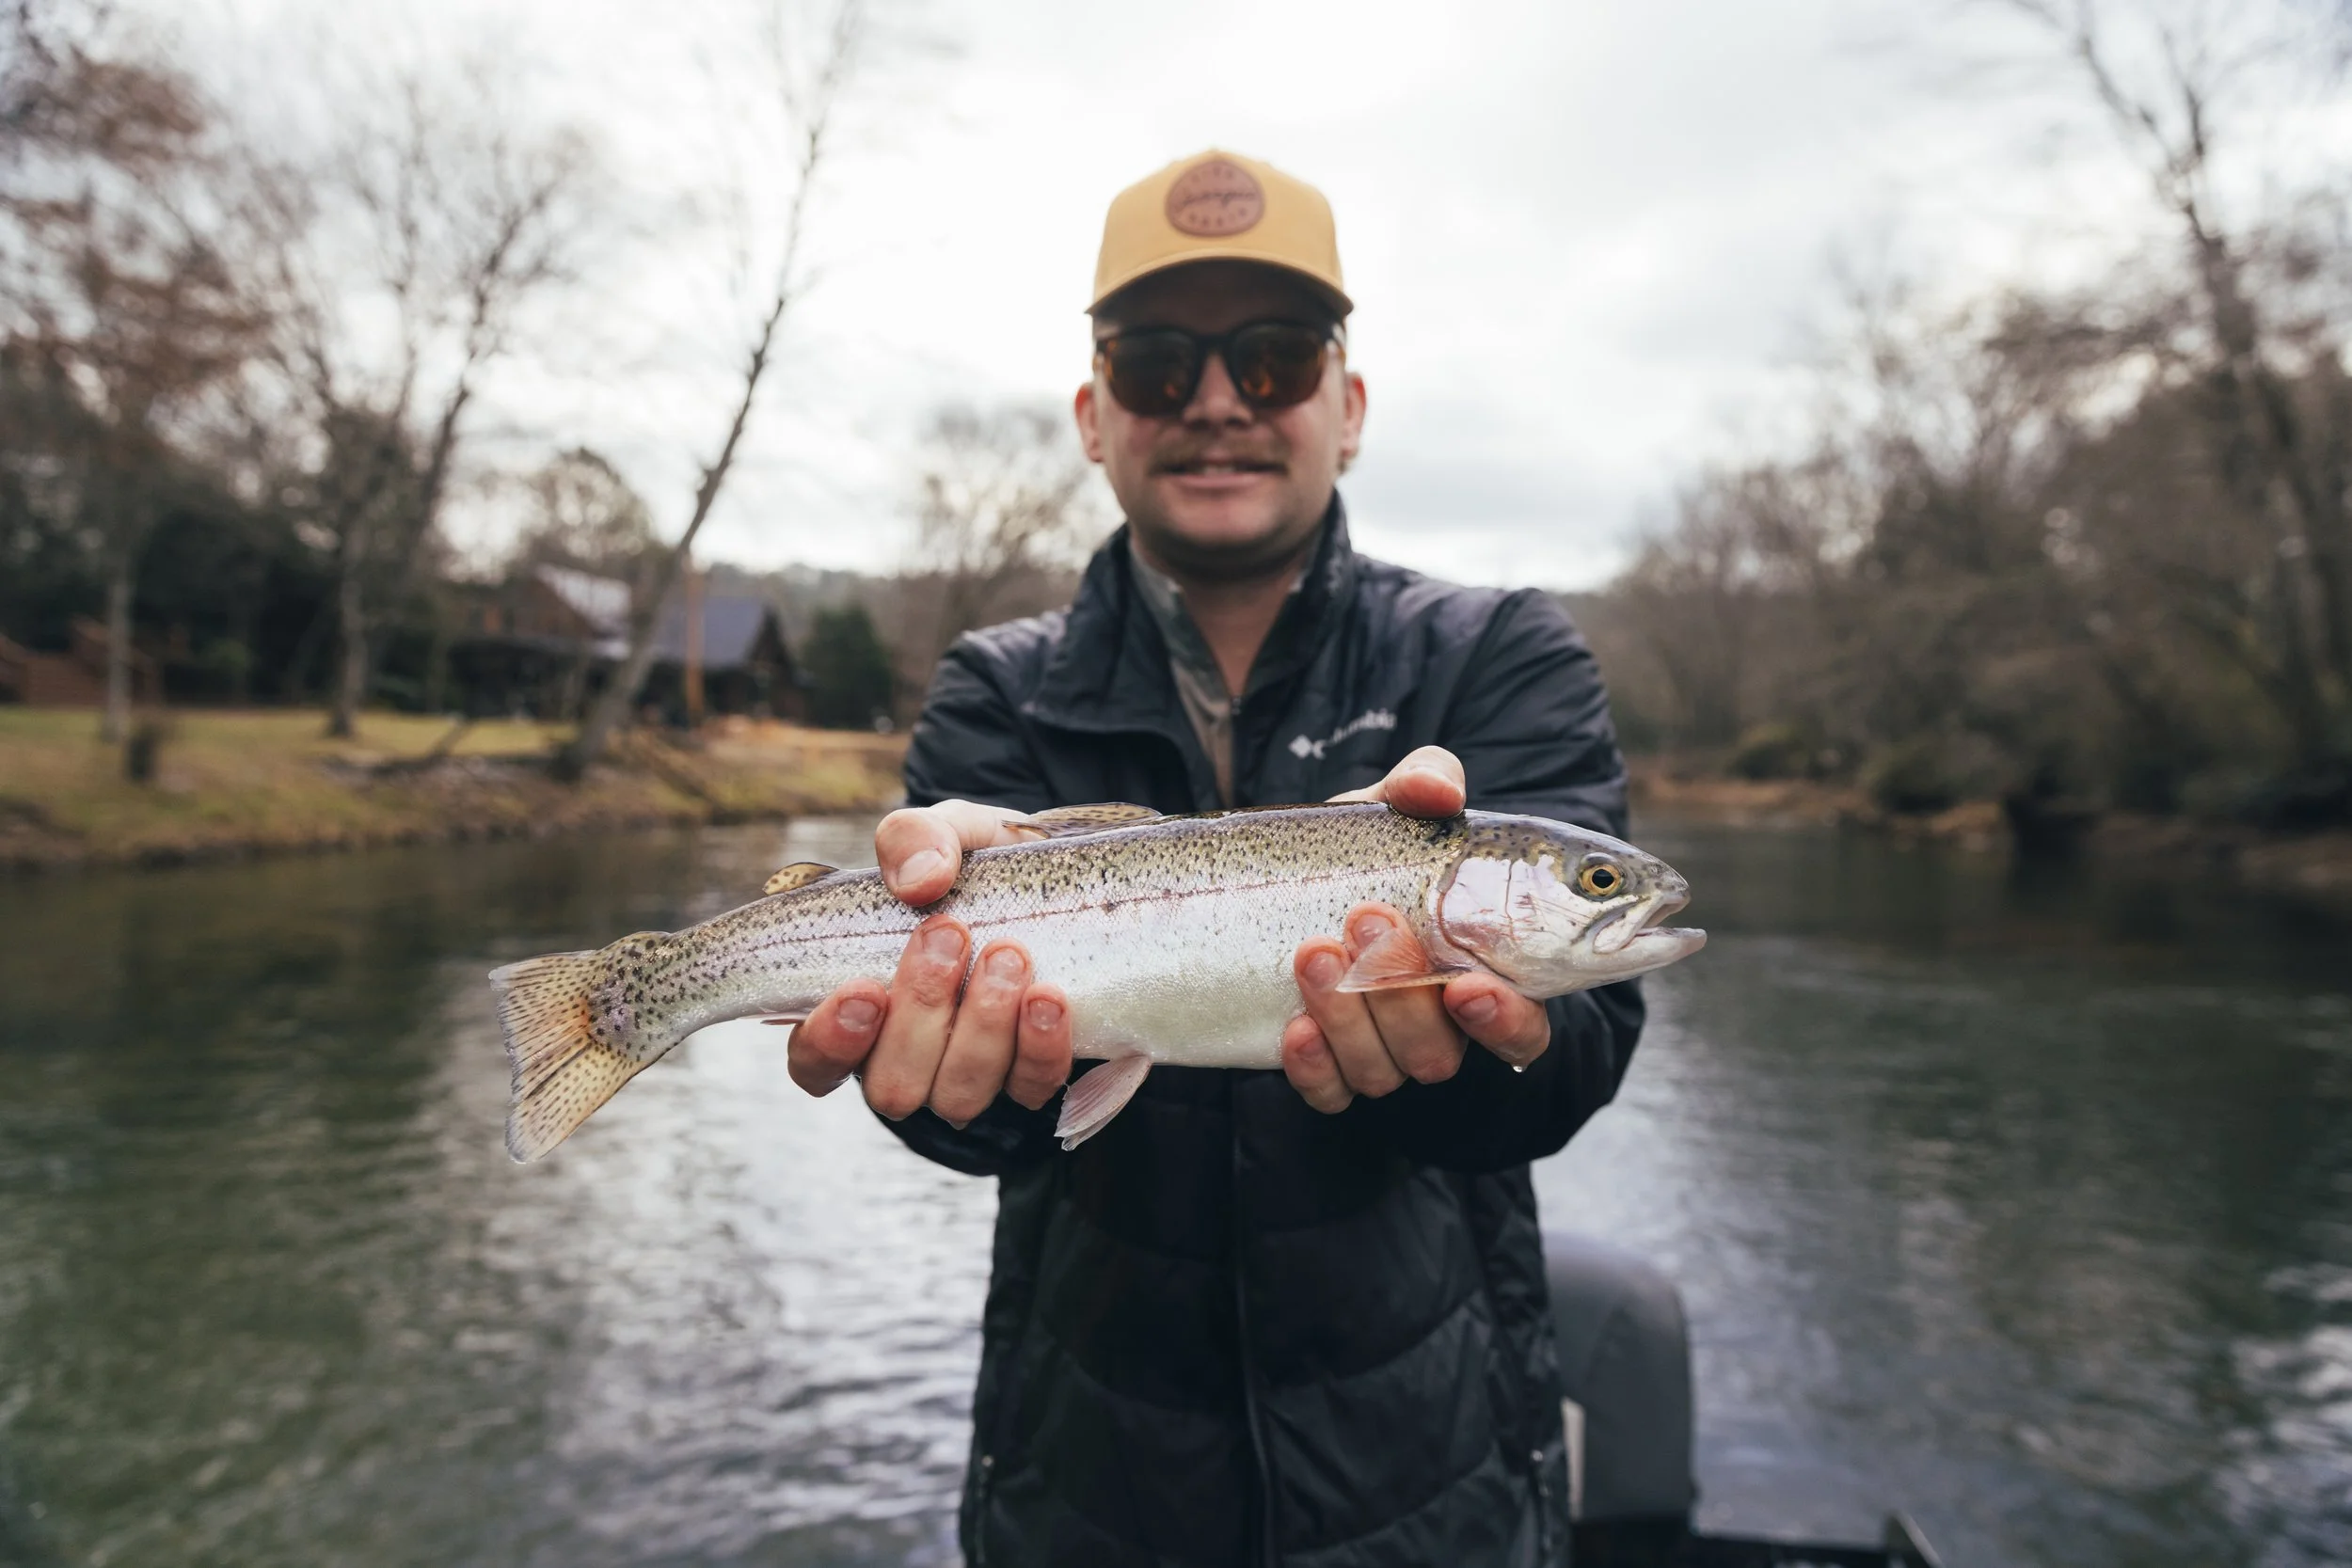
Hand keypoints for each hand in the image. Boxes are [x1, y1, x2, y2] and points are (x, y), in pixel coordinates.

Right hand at [786, 800, 1073, 1125]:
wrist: (1057, 880)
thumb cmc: (973, 865)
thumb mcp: (942, 832)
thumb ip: (913, 839)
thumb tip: (919, 880)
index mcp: (857, 1009)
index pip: (814, 1061)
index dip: (830, 1041)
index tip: (864, 989)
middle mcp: (905, 1059)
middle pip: (891, 1086)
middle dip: (920, 1012)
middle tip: (950, 933)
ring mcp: (967, 1076)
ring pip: (958, 1097)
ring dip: (982, 1026)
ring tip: (1008, 954)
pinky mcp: (1028, 1076)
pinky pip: (1030, 1088)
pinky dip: (1039, 1046)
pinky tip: (1049, 997)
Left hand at [1280, 746, 1552, 1111]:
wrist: (1290, 879)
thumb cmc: (1370, 848)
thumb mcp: (1394, 808)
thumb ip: (1426, 783)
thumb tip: (1436, 789)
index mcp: (1481, 973)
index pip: (1521, 1028)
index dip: (1504, 1021)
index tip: (1466, 985)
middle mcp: (1438, 1026)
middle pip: (1438, 1053)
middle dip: (1401, 992)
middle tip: (1366, 918)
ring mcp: (1381, 1052)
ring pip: (1382, 1073)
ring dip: (1349, 1016)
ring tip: (1312, 950)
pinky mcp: (1325, 1067)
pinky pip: (1328, 1094)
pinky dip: (1314, 1066)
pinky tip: (1294, 1027)